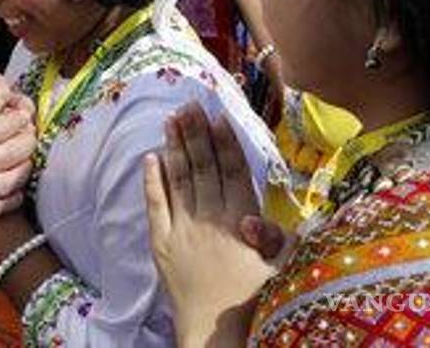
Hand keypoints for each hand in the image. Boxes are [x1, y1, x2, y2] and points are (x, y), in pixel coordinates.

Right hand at [0, 66, 36, 230]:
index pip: (1, 127)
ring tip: (27, 157)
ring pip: (7, 183)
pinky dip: (8, 200)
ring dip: (23, 168)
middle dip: (28, 139)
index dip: (19, 117)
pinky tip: (13, 192)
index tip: (23, 110)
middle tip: (30, 130)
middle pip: (12, 154)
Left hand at [143, 104, 283, 344]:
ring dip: (175, 146)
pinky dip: (152, 180)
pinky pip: (155, 206)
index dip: (224, 141)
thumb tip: (255, 215)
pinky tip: (150, 157)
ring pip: (179, 179)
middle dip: (195, 133)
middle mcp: (210, 220)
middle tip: (189, 104)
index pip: (232, 171)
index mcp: (241, 221)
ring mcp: (183, 230)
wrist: (217, 333)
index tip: (217, 115)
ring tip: (171, 118)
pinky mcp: (161, 244)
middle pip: (203, 167)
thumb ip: (273, 237)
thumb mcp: (279, 270)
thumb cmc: (255, 301)